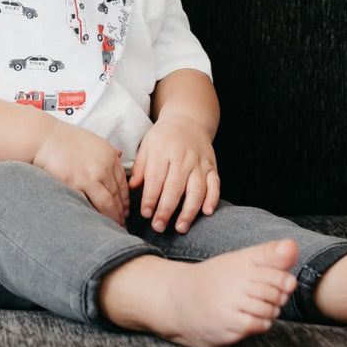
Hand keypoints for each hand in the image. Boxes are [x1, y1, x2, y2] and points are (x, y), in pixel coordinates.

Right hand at [32, 122, 129, 225]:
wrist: (45, 138)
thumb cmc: (66, 139)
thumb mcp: (93, 140)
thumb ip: (108, 150)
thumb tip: (121, 154)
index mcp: (110, 156)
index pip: (123, 184)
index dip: (125, 200)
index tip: (126, 210)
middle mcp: (103, 167)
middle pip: (117, 196)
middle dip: (121, 213)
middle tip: (122, 225)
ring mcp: (90, 177)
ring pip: (108, 204)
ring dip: (112, 218)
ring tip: (113, 228)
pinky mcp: (75, 185)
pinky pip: (89, 205)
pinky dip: (95, 216)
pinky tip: (96, 223)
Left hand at [130, 112, 220, 233]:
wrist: (188, 119)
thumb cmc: (163, 137)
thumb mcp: (147, 146)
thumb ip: (140, 168)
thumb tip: (131, 188)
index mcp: (162, 151)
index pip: (155, 178)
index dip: (150, 198)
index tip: (145, 214)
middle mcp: (182, 157)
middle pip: (174, 187)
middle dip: (166, 210)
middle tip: (158, 227)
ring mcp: (199, 163)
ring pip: (196, 189)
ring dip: (189, 211)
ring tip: (180, 227)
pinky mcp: (212, 166)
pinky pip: (215, 184)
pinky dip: (212, 199)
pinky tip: (206, 213)